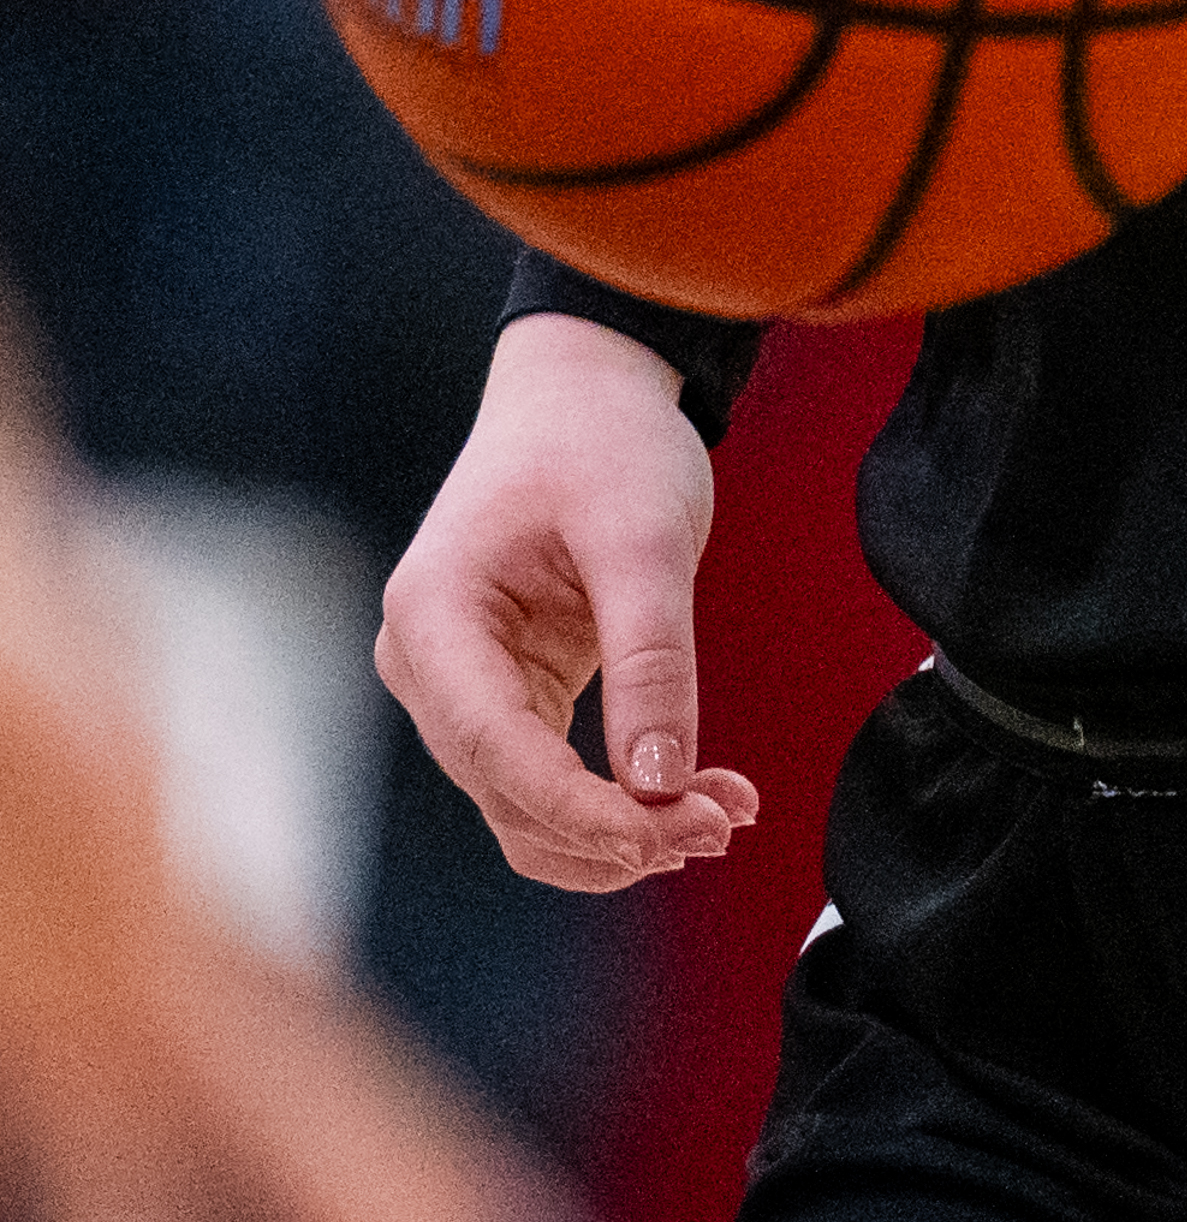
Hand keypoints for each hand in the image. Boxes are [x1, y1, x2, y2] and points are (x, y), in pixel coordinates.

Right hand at [375, 312, 757, 890]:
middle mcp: (428, 665)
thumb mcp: (644, 536)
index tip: (669, 833)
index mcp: (431, 616)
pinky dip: (620, 798)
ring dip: (622, 828)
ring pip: (529, 807)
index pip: (495, 750)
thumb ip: (651, 658)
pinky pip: (553, 777)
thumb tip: (659, 787)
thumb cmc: (603, 439)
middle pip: (510, 794)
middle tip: (724, 823)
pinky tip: (697, 795)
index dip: (581, 811)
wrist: (589, 387)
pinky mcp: (507, 695)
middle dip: (615, 827)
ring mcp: (462, 687)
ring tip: (724, 816)